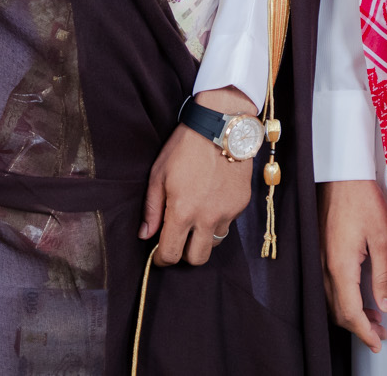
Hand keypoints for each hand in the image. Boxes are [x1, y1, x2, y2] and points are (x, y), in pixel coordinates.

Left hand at [141, 88, 256, 265]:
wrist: (221, 127)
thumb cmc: (185, 147)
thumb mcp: (159, 174)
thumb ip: (152, 209)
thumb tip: (145, 235)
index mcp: (182, 211)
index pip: (171, 254)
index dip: (162, 259)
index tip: (159, 254)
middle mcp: (207, 217)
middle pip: (197, 259)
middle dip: (185, 254)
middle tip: (179, 239)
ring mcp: (228, 212)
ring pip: (215, 242)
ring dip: (203, 237)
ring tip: (196, 217)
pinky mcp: (241, 204)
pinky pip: (228, 223)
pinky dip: (218, 219)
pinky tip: (212, 199)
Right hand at [319, 179, 386, 351]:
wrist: (341, 174)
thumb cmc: (362, 199)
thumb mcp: (382, 237)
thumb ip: (383, 275)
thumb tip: (386, 304)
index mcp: (340, 265)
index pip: (349, 311)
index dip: (364, 331)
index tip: (377, 342)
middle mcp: (324, 265)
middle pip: (337, 310)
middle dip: (359, 327)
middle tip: (380, 332)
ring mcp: (318, 258)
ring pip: (330, 300)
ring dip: (350, 313)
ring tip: (374, 316)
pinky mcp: (319, 250)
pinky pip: (327, 285)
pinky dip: (342, 298)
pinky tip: (357, 295)